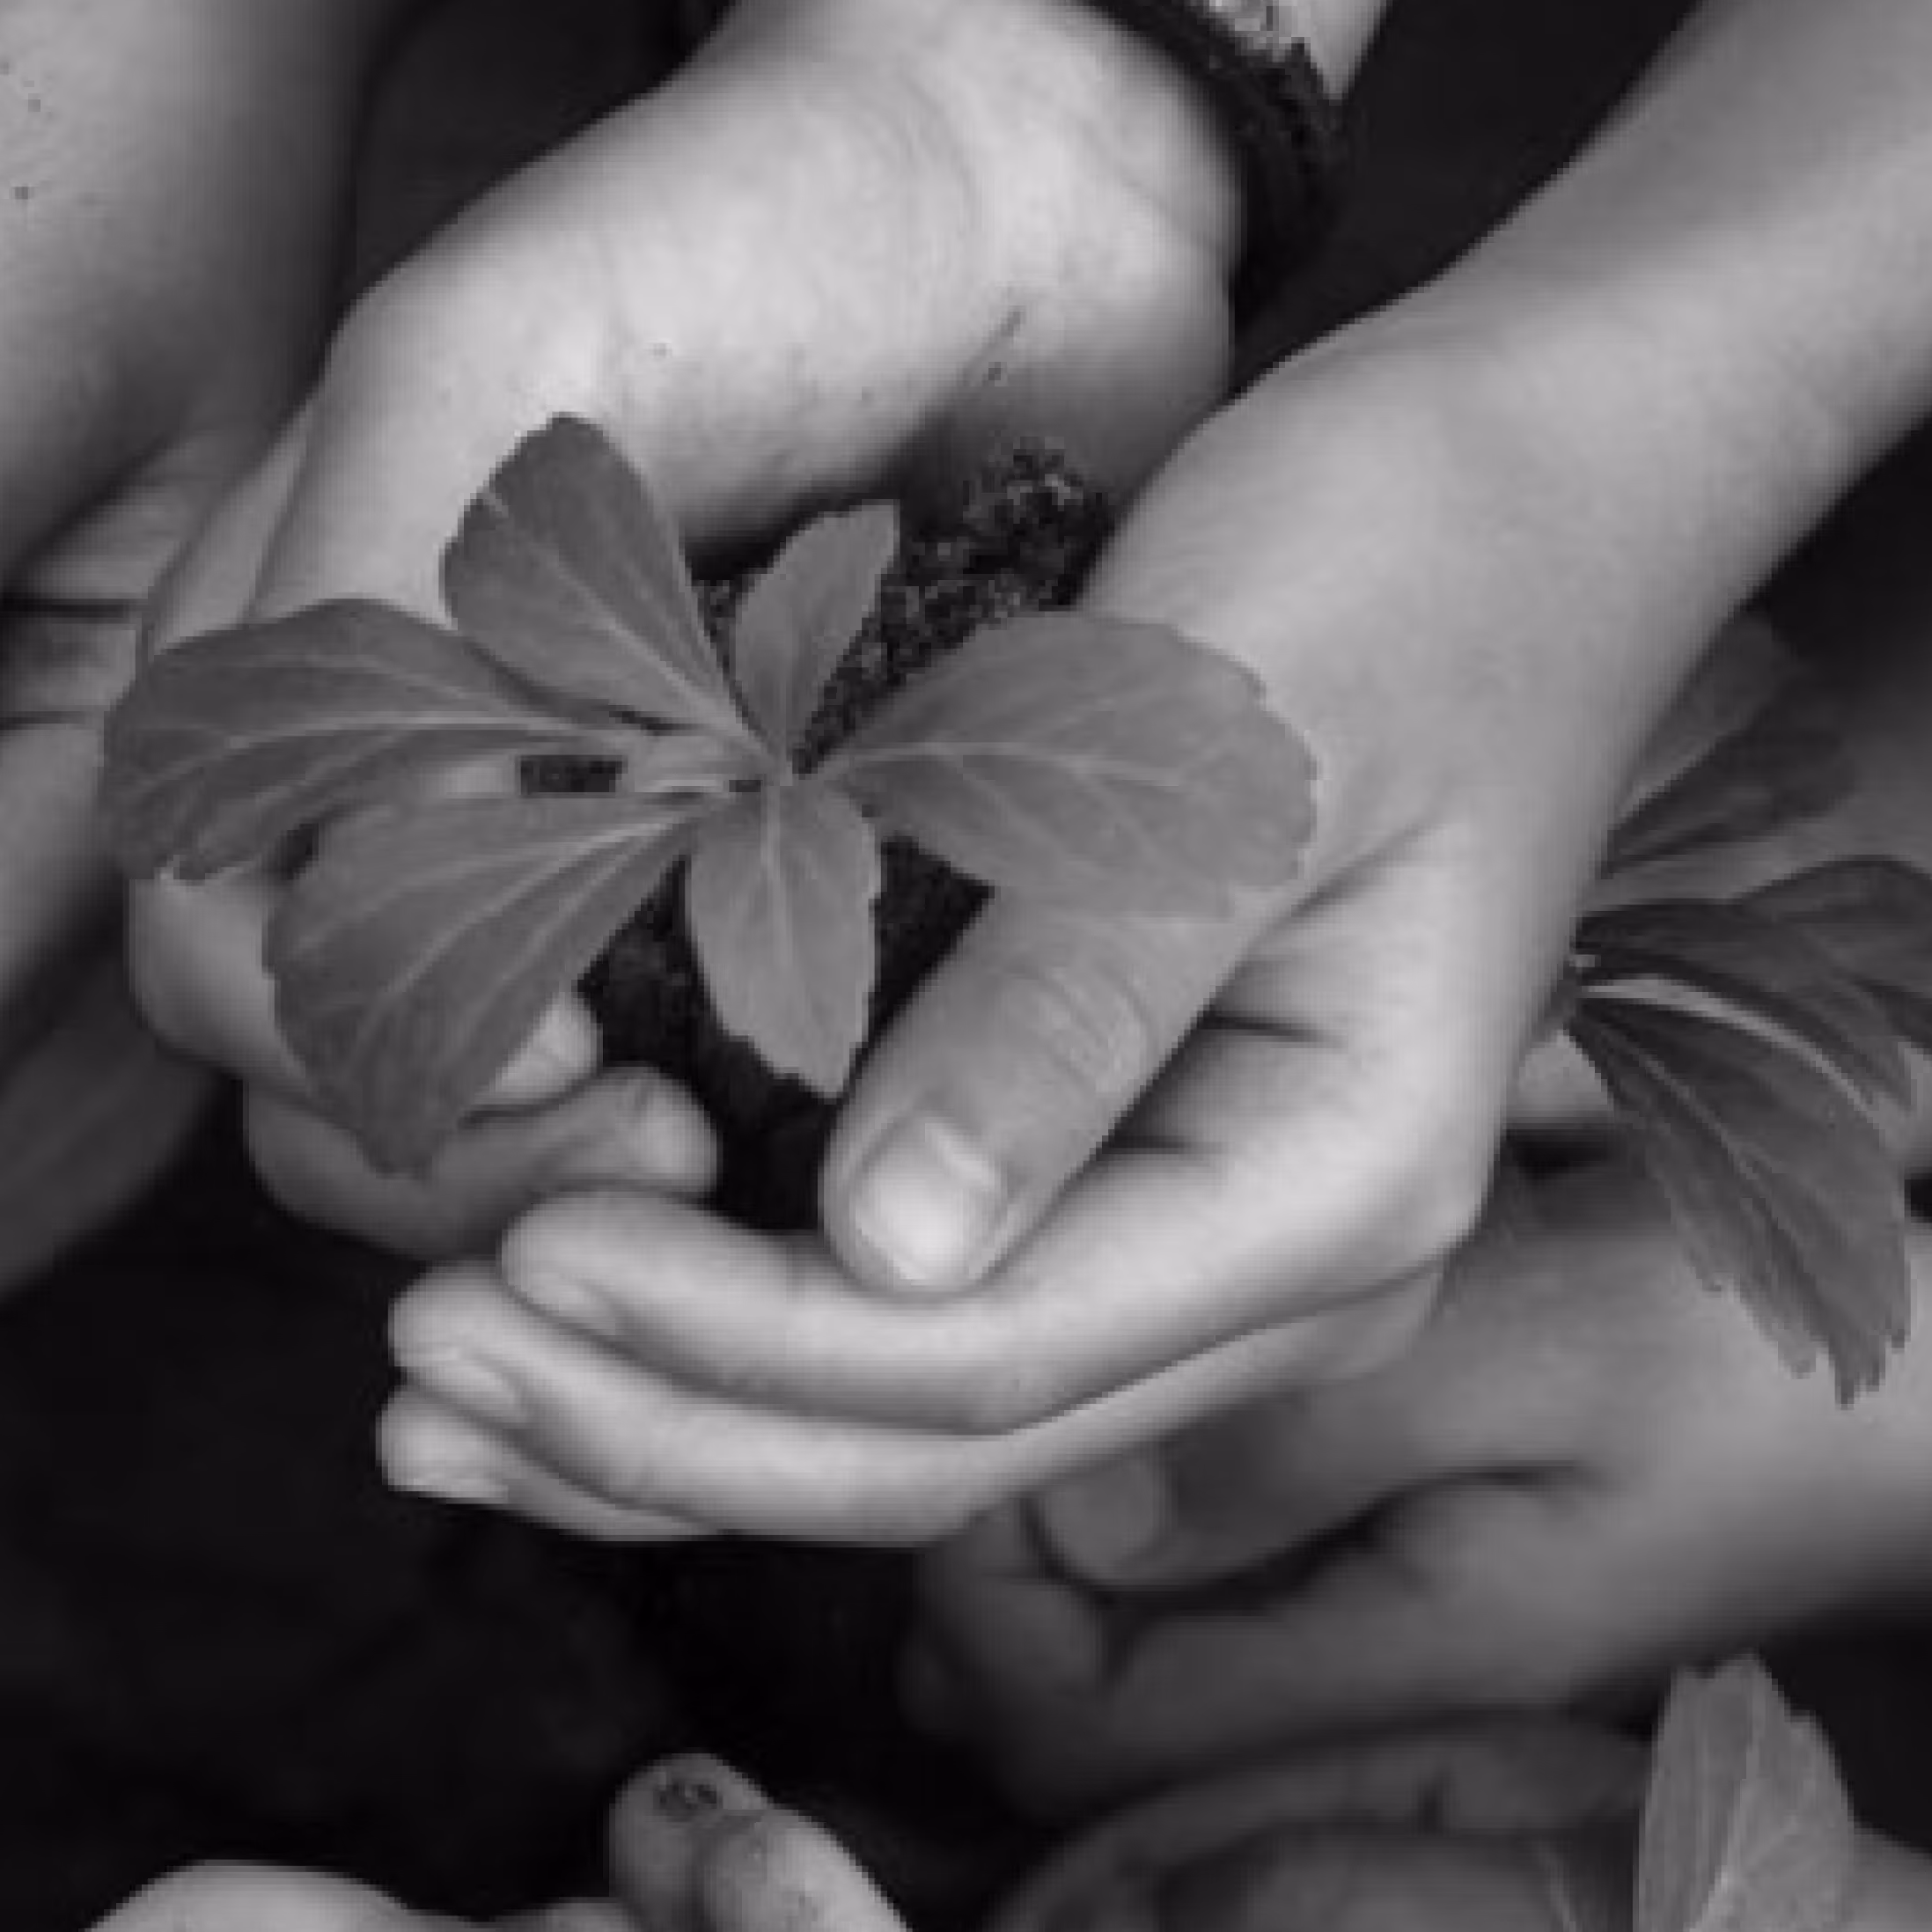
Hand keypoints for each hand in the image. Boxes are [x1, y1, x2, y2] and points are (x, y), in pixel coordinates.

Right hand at [124, 0, 1245, 1261]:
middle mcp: (382, 796)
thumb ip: (365, 624)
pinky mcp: (725, 902)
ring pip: (469, 1132)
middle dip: (465, 1160)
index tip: (562, 1045)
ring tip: (736, 1156)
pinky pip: (656, 1088)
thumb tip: (362, 912)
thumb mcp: (475, 371)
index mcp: (274, 681)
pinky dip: (709, 1136)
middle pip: (320, 1092)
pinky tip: (815, 1140)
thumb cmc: (727, 228)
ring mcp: (554, 860)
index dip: (351, 1043)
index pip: (218, 962)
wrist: (1007, 176)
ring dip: (575, 1182)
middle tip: (668, 1149)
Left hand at [371, 315, 1755, 1547]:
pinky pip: (901, 1336)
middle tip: (404, 1379)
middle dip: (650, 1428)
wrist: (1528, 479)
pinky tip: (547, 1338)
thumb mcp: (1230, 755)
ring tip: (423, 1402)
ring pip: (898, 1433)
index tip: (501, 1261)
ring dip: (653, 1426)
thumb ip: (1065, 1009)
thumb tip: (889, 1253)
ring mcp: (1206, 1253)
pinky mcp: (1120, 1191)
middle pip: (925, 1452)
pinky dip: (717, 1348)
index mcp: (1333, 1194)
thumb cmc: (1399, 559)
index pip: (978, 1359)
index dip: (723, 1342)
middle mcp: (1282, 1277)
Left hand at [912, 1169, 1931, 1813]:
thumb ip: (1300, 1443)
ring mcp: (1392, 1725)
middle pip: (1052, 1738)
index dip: (968, 1574)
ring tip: (1059, 1376)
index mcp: (1390, 1693)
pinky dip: (1135, 1552)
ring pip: (1119, 1694)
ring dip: (1049, 1556)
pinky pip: (1206, 1649)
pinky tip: (1155, 1417)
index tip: (992, 1393)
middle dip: (979, 1572)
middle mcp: (1365, 1750)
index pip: (1055, 1731)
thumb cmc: (1787, 1360)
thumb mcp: (1551, 1342)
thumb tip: (1070, 1505)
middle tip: (992, 1373)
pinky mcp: (1420, 1668)